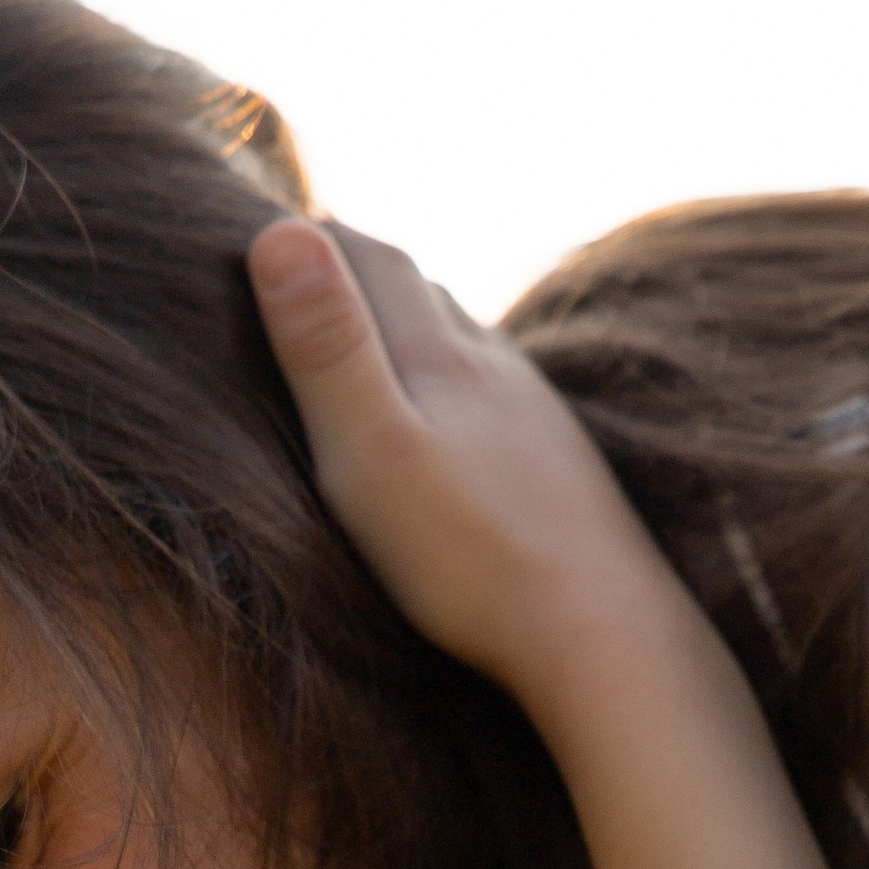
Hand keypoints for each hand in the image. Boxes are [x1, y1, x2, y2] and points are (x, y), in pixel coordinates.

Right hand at [248, 218, 681, 716]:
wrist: (608, 639)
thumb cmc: (473, 560)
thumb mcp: (372, 452)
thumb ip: (328, 347)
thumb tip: (279, 229)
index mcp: (441, 353)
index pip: (365, 256)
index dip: (308, 239)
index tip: (260, 234)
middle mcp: (496, 364)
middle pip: (417, 285)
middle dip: (356, 268)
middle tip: (305, 269)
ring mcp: (537, 414)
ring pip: (463, 338)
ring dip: (411, 322)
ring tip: (369, 336)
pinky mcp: (563, 466)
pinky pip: (500, 397)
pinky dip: (458, 384)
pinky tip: (454, 421)